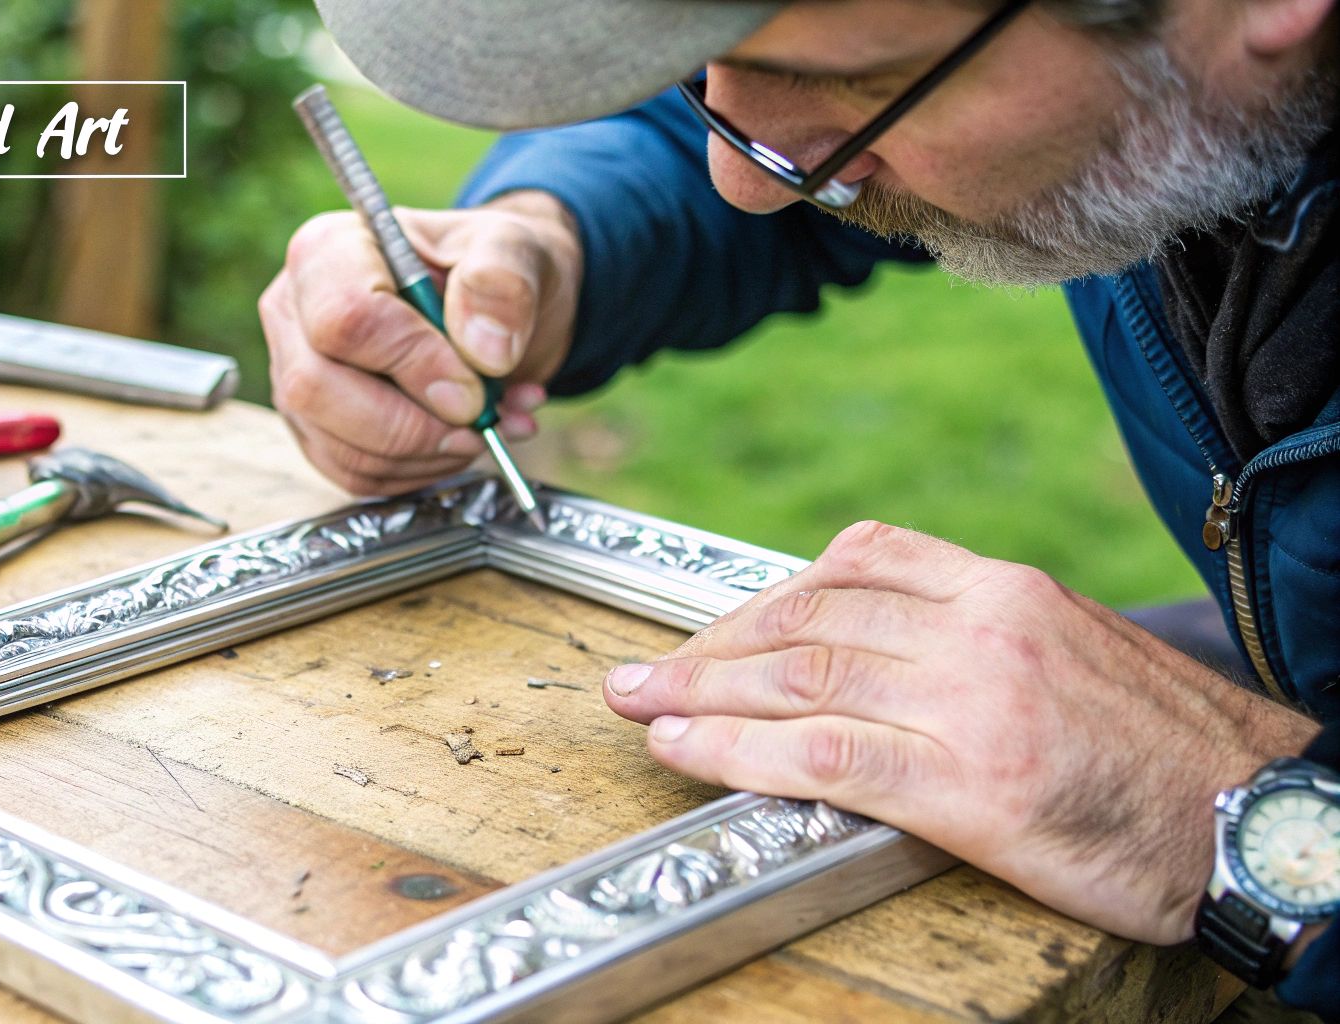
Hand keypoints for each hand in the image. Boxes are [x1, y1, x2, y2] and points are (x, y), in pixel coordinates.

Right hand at [260, 191, 581, 494]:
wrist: (492, 308)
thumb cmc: (491, 271)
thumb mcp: (515, 252)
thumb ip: (502, 283)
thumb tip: (484, 351)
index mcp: (329, 248)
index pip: (344, 318)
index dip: (413, 363)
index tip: (474, 388)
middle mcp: (293, 311)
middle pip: (316, 389)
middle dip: (413, 424)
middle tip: (479, 421)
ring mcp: (294, 373)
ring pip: (336, 443)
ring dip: (426, 454)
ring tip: (485, 427)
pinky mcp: (315, 427)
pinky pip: (354, 473)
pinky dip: (420, 471)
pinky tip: (460, 442)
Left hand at [601, 520, 1320, 943]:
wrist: (1253, 817)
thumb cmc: (1166, 748)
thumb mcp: (1074, 649)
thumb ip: (976, 633)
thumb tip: (881, 641)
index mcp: (1004, 589)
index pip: (857, 561)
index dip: (766, 595)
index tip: (719, 625)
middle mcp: (979, 628)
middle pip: (809, 616)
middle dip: (712, 645)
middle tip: (647, 669)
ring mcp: (970, 702)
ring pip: (801, 677)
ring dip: (702, 692)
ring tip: (640, 703)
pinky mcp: (968, 784)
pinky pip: (825, 755)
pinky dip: (740, 752)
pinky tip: (686, 751)